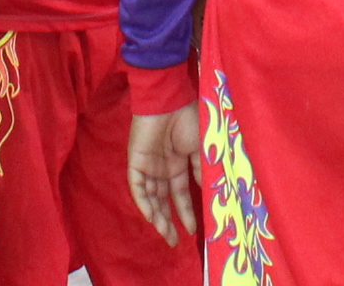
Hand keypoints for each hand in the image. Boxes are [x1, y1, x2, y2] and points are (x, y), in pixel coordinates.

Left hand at [127, 107, 196, 246]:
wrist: (169, 101)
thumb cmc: (188, 119)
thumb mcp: (201, 149)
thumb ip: (201, 171)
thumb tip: (208, 193)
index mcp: (177, 164)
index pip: (179, 195)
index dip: (186, 212)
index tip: (194, 229)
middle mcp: (162, 169)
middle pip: (163, 201)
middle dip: (169, 222)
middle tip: (175, 242)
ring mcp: (149, 166)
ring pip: (150, 198)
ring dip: (157, 218)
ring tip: (167, 235)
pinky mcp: (136, 163)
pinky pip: (138, 188)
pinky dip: (144, 203)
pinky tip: (153, 218)